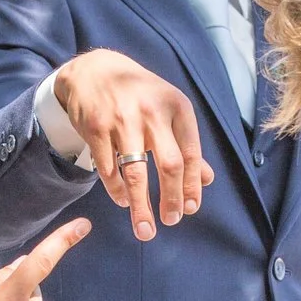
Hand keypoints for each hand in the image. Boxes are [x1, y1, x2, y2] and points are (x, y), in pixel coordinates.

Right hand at [52, 49, 214, 240]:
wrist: (94, 71)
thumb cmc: (140, 96)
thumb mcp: (168, 111)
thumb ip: (186, 145)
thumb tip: (206, 180)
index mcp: (176, 107)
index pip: (190, 153)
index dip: (191, 185)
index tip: (190, 209)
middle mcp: (152, 112)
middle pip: (169, 165)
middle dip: (172, 199)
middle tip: (171, 221)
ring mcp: (122, 120)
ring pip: (135, 173)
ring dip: (141, 206)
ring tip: (145, 229)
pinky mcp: (96, 129)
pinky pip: (108, 169)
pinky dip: (116, 190)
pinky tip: (123, 201)